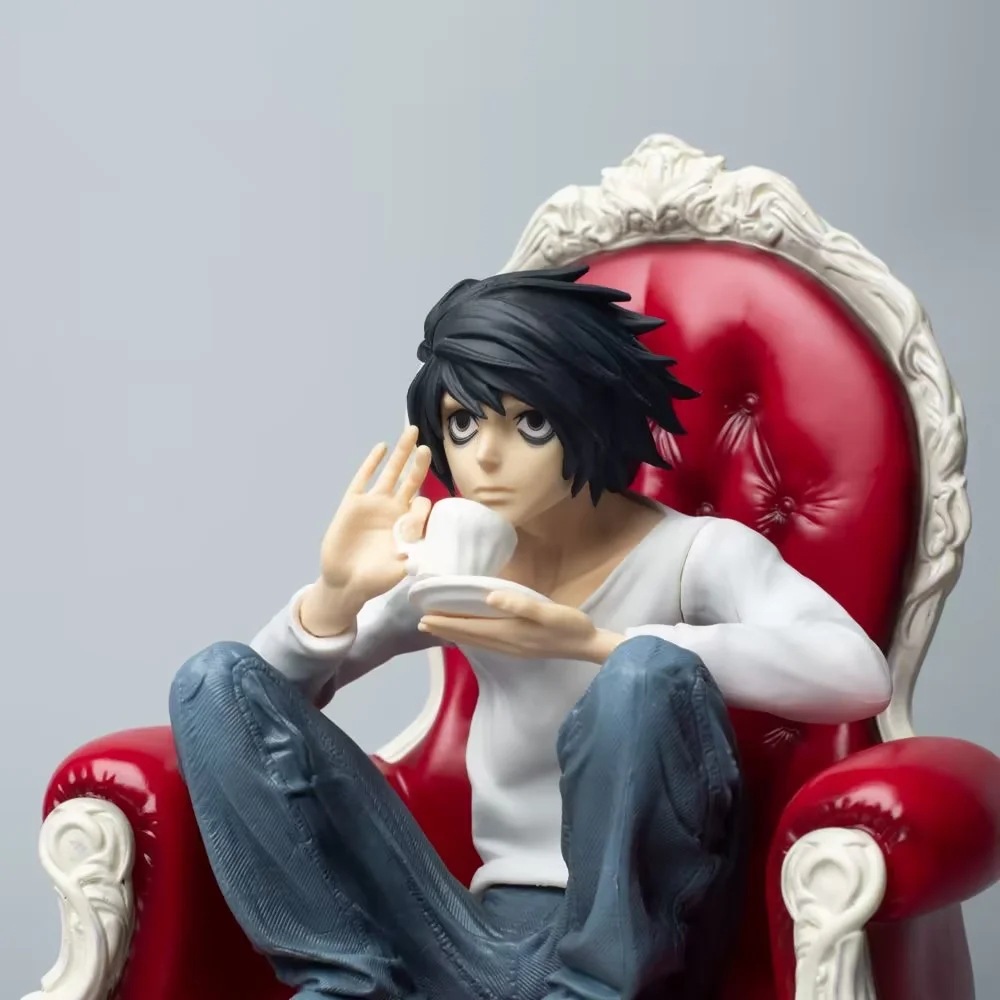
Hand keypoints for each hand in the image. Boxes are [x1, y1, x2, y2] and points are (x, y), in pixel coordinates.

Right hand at [301, 426, 431, 635]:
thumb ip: (415, 554)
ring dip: (400, 453)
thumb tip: (427, 541)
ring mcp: (373, 504)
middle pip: (410, 479)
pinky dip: (371, 463)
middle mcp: (393, 510)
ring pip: (390, 472)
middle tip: (427, 446)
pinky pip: (363, 479)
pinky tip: (381, 448)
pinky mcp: (353, 504)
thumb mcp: (402, 567)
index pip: (422, 503)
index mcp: (408, 524)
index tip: (416, 522)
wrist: (346, 583)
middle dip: (419, 462)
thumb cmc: (376, 579)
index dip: (423, 508)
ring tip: (411, 432)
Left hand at [417, 591, 625, 664]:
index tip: (425, 617)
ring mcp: (513, 649)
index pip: (470, 627)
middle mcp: (506, 643)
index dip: (447, 622)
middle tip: (421, 624)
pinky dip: (471, 638)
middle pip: (469, 636)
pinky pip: (486, 643)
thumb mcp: (547, 611)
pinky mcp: (519, 649)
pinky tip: (470, 635)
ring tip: (438, 630)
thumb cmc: (569, 625)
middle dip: (445, 630)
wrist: (588, 646)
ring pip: (476, 641)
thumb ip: (519, 604)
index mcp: (510, 632)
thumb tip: (489, 598)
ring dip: (455, 635)